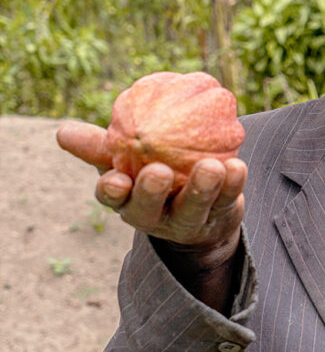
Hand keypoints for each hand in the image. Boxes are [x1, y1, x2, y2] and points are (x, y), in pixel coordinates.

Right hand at [57, 121, 246, 269]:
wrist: (201, 208)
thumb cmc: (154, 172)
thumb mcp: (125, 159)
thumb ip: (99, 146)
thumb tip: (60, 131)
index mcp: (127, 199)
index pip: (113, 197)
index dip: (112, 191)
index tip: (115, 179)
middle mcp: (155, 216)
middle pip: (148, 210)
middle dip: (152, 193)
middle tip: (159, 172)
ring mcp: (188, 220)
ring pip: (193, 208)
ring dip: (203, 188)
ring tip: (212, 167)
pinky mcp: (219, 217)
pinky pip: (227, 200)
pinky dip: (233, 183)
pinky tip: (237, 166)